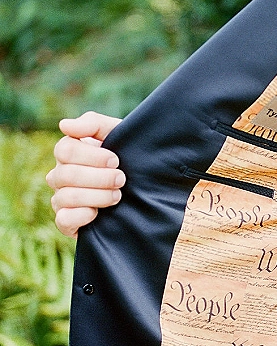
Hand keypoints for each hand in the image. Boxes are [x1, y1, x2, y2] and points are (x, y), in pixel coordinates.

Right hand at [46, 111, 123, 237]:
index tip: (116, 160)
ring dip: (97, 196)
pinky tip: (98, 213)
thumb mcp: (117, 134)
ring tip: (117, 196)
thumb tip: (64, 125)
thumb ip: (93, 124)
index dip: (92, 156)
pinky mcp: (67, 222)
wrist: (147, 189)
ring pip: (66, 197)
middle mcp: (60, 175)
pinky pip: (63, 220)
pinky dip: (82, 215)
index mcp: (68, 152)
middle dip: (99, 178)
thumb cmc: (128, 156)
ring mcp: (61, 199)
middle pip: (66, 175)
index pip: (65, 150)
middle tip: (121, 179)